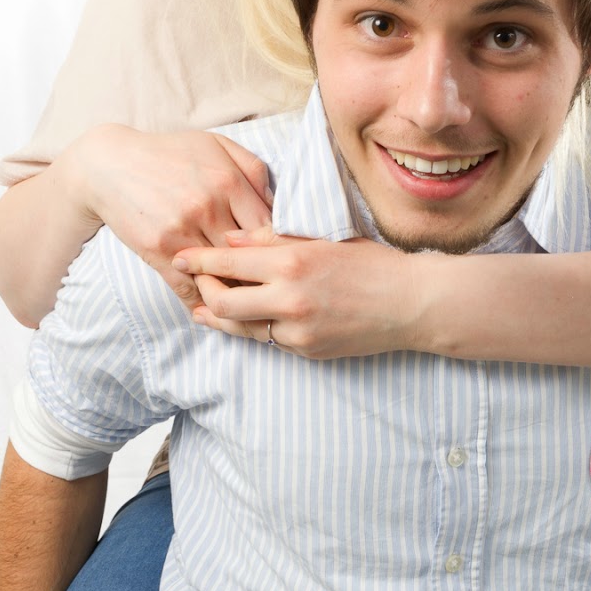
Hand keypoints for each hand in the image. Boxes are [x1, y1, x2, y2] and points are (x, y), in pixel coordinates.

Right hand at [74, 126, 273, 307]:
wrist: (109, 164)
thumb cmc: (169, 153)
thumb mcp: (215, 145)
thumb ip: (252, 169)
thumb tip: (276, 203)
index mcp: (228, 182)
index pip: (270, 229)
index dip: (281, 249)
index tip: (285, 262)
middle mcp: (207, 208)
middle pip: (248, 256)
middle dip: (264, 276)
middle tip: (275, 290)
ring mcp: (181, 231)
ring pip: (220, 275)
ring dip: (235, 292)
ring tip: (248, 303)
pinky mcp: (157, 250)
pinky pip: (187, 286)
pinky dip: (202, 301)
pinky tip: (212, 308)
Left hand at [173, 228, 421, 358]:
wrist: (411, 304)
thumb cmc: (371, 263)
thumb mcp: (323, 239)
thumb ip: (273, 239)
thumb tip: (231, 239)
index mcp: (292, 261)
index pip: (227, 261)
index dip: (197, 259)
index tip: (179, 256)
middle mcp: (289, 298)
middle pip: (220, 301)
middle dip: (202, 291)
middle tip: (197, 282)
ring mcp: (297, 330)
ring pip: (239, 328)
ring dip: (218, 317)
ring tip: (206, 308)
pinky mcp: (306, 351)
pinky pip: (268, 340)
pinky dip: (255, 327)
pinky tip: (251, 318)